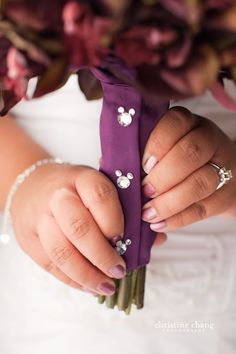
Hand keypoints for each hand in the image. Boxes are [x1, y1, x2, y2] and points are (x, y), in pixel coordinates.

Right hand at [11, 163, 125, 295]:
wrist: (33, 186)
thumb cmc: (76, 190)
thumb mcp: (100, 187)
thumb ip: (129, 209)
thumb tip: (157, 239)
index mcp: (83, 178)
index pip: (100, 197)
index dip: (114, 223)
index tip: (124, 242)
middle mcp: (58, 196)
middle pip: (78, 228)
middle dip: (102, 255)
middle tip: (119, 270)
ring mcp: (40, 218)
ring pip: (61, 252)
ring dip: (87, 275)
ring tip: (106, 286)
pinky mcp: (29, 240)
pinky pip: (50, 265)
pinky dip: (72, 280)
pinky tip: (89, 286)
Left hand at [141, 106, 235, 231]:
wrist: (218, 176)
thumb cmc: (176, 160)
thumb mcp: (160, 148)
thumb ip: (137, 153)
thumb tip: (108, 165)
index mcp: (188, 123)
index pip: (177, 122)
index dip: (158, 144)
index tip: (142, 165)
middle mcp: (209, 141)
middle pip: (191, 153)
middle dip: (164, 176)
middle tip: (145, 191)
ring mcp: (223, 167)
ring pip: (201, 182)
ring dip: (170, 201)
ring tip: (148, 213)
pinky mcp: (225, 196)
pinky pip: (204, 209)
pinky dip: (178, 219)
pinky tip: (159, 224)